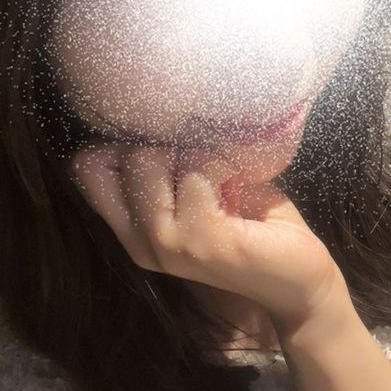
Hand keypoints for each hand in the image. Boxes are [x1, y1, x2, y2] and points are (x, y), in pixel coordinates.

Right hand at [70, 143, 342, 325]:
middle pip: (121, 157)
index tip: (175, 147)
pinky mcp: (202, 242)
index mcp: (136, 232)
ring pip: (150, 160)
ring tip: (229, 173)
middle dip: (169, 144)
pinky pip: (198, 169)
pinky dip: (225, 161)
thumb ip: (174, 162)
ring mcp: (169, 245)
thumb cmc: (258, 226)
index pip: (87, 169)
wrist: (302, 282)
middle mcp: (143, 243)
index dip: (126, 142)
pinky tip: (243, 184)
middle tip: (211, 163)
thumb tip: (159, 107)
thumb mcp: (204, 188)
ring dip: (199, 151)